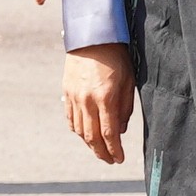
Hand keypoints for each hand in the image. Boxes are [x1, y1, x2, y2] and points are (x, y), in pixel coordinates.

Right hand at [63, 44, 134, 166]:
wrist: (91, 36)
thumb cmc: (116, 56)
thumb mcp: (128, 81)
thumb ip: (125, 108)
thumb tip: (120, 130)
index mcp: (105, 98)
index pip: (109, 133)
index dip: (114, 150)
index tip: (120, 159)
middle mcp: (87, 100)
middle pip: (92, 137)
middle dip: (102, 153)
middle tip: (110, 160)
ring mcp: (74, 97)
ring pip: (80, 130)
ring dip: (90, 144)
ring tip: (99, 149)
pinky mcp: (66, 92)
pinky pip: (70, 118)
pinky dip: (77, 130)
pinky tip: (85, 135)